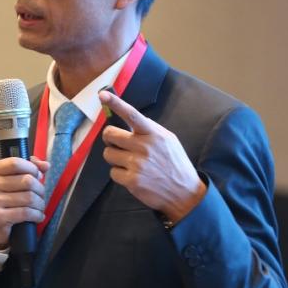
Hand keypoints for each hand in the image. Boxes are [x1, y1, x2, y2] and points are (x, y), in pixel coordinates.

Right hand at [0, 156, 49, 249]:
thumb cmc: (1, 200)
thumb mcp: (8, 180)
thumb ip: (26, 168)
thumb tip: (45, 165)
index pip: (15, 163)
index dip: (32, 168)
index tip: (37, 176)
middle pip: (26, 180)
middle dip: (39, 189)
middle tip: (40, 195)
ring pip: (29, 197)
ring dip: (40, 203)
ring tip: (39, 207)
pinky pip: (26, 212)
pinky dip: (37, 215)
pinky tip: (38, 216)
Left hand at [99, 91, 205, 222]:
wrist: (184, 192)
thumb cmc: (174, 163)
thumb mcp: (168, 140)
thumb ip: (149, 130)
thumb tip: (128, 121)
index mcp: (153, 134)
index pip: (132, 114)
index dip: (116, 103)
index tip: (103, 94)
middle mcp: (144, 147)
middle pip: (109, 135)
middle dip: (110, 139)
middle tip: (117, 144)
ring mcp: (136, 165)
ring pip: (108, 154)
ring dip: (114, 158)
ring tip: (129, 162)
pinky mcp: (132, 181)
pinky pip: (113, 173)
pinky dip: (119, 174)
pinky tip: (132, 176)